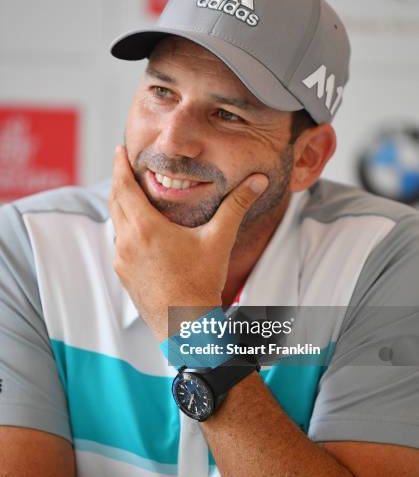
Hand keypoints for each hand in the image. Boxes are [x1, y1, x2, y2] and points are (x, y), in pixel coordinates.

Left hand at [109, 145, 267, 339]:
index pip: (123, 186)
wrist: (186, 326)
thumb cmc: (201, 283)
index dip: (119, 165)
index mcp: (145, 228)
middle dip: (119, 180)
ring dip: (121, 206)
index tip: (119, 150)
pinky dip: (125, 228)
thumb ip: (237, 205)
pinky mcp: (123, 274)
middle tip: (123, 165)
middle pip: (115, 201)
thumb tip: (258, 180)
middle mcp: (127, 242)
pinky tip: (140, 231)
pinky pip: (119, 243)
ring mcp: (122, 260)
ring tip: (133, 195)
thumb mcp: (219, 240)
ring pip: (116, 223)